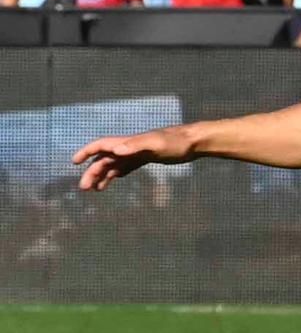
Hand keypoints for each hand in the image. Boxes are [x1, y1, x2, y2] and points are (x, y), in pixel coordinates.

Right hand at [73, 128, 191, 190]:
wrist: (193, 142)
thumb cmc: (176, 142)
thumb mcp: (157, 143)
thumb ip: (135, 145)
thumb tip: (115, 150)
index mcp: (128, 142)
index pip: (101, 145)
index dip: (86, 152)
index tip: (74, 162)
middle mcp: (129, 147)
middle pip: (104, 159)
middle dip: (92, 172)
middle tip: (84, 188)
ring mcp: (137, 153)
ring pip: (113, 165)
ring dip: (101, 176)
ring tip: (94, 190)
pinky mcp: (145, 158)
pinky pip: (125, 167)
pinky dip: (115, 175)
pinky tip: (109, 183)